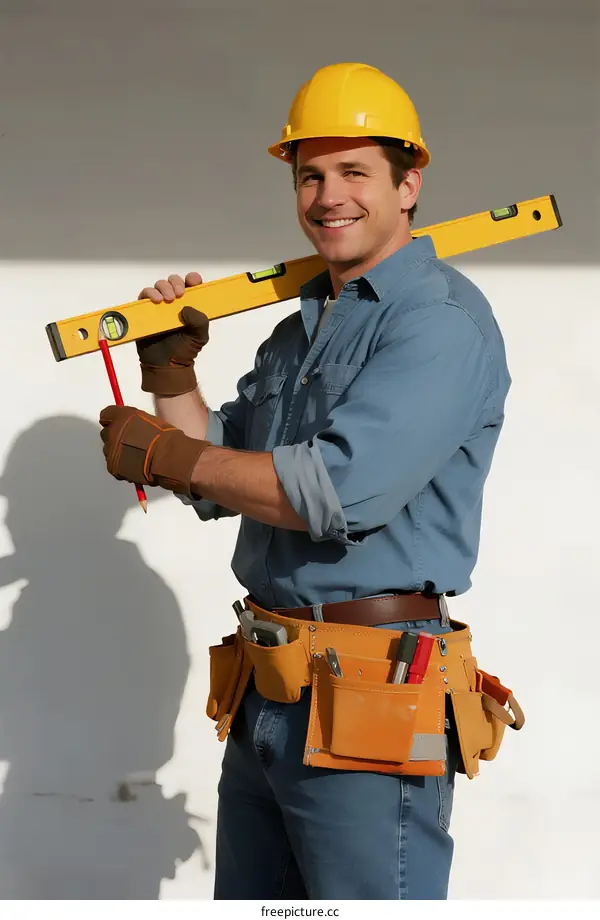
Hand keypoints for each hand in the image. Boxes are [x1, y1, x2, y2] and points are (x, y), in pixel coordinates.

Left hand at [99, 404, 208, 495]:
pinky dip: (121, 467)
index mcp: (122, 416)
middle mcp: (113, 431)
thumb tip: (133, 426)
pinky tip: (135, 466)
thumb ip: (135, 421)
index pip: (106, 414)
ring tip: (135, 457)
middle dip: (115, 438)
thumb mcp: (151, 421)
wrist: (168, 457)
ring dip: (118, 453)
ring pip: (109, 451)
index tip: (117, 424)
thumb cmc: (166, 439)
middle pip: (106, 433)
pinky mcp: (112, 466)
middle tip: (130, 443)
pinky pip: (113, 466)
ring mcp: (111, 450)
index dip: (112, 420)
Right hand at [136, 272, 209, 396]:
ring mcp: (159, 305)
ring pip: (159, 286)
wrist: (166, 365)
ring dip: (163, 287)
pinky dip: (149, 294)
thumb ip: (199, 321)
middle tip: (179, 294)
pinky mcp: (145, 311)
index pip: (192, 285)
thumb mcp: (200, 336)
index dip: (192, 279)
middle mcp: (174, 302)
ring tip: (166, 299)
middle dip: (176, 283)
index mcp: (190, 304)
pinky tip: (156, 300)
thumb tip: (186, 308)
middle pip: (173, 281)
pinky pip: (144, 296)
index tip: (193, 282)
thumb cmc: (185, 350)